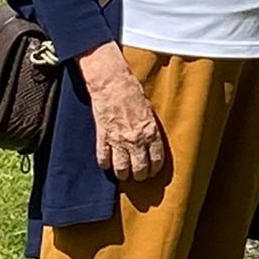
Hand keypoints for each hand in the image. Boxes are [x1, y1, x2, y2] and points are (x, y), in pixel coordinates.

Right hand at [76, 41, 165, 182]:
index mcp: (151, 132)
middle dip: (140, 175)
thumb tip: (152, 142)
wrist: (112, 83)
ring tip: (124, 174)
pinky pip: (103, 159)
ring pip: (122, 169)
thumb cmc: (132, 92)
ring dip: (124, 174)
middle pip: (140, 169)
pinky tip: (108, 164)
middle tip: (139, 175)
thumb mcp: (149, 110)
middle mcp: (136, 140)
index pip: (156, 160)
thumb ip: (150, 128)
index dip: (155, 169)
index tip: (153, 171)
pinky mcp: (103, 138)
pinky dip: (105, 164)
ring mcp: (118, 141)